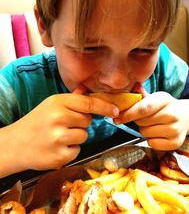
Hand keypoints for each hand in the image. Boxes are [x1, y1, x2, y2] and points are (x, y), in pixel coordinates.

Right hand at [0, 88, 118, 176]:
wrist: (14, 145)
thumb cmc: (35, 122)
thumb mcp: (50, 105)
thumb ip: (71, 99)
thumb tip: (87, 90)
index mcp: (57, 102)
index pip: (88, 103)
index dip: (105, 107)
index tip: (115, 110)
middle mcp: (59, 118)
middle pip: (88, 120)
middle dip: (81, 123)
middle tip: (65, 124)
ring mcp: (59, 138)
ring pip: (85, 136)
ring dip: (76, 137)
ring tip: (59, 136)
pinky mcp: (60, 156)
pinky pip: (78, 150)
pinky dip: (70, 150)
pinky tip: (56, 147)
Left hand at [114, 87, 188, 149]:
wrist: (187, 116)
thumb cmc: (166, 106)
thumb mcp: (156, 97)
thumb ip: (142, 94)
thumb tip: (133, 86)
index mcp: (165, 100)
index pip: (143, 108)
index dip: (128, 114)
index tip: (117, 118)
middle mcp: (172, 115)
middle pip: (141, 122)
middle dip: (137, 121)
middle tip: (143, 118)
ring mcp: (175, 130)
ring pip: (145, 133)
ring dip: (144, 130)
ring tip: (152, 124)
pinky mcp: (175, 143)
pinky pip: (152, 143)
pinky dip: (151, 139)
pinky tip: (157, 133)